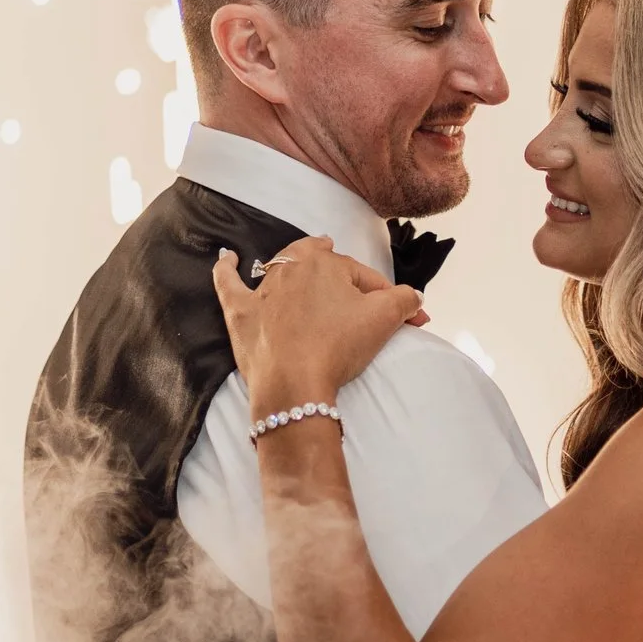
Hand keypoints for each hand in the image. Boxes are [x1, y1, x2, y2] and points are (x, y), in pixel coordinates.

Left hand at [211, 238, 427, 409]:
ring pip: (280, 268)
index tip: (403, 318)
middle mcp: (291, 268)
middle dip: (338, 270)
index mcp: (326, 263)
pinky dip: (226, 270)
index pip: (363, 276)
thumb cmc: (338, 347)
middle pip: (320, 264)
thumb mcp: (384, 320)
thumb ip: (405, 300)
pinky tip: (227, 258)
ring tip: (307, 260)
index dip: (386, 297)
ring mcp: (262, 289)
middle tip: (351, 280)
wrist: (294, 384)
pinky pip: (228, 283)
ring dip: (293, 264)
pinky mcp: (240, 313)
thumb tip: (415, 298)